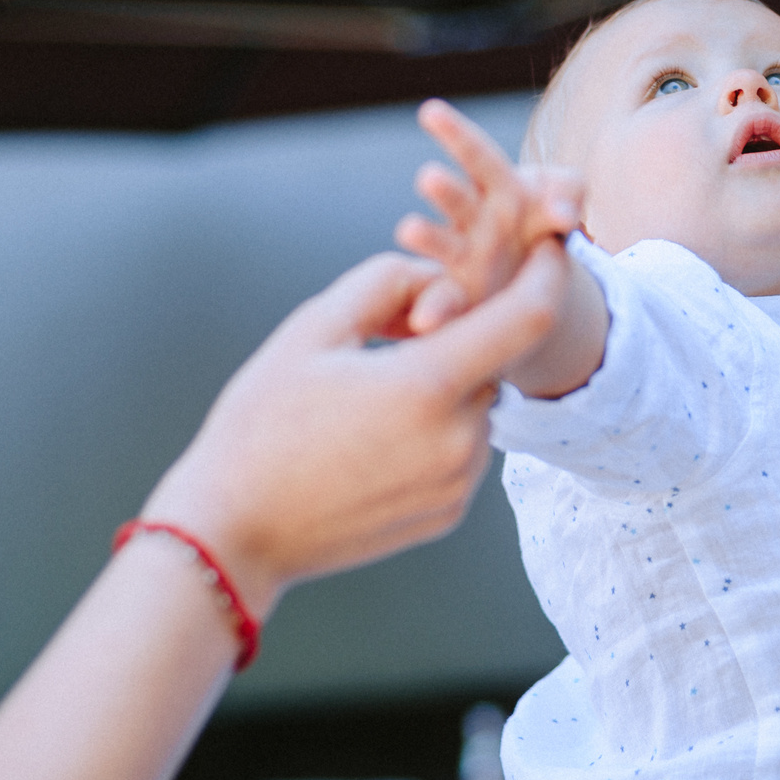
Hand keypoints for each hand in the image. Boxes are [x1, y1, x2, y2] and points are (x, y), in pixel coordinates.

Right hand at [136, 240, 567, 618]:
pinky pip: (462, 449)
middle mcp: (459, 440)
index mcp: (429, 386)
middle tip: (402, 328)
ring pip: (478, 404)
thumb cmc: (260, 425)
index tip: (546, 246)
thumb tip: (435, 277)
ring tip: (373, 389)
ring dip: (447, 382)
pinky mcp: (448, 514)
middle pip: (493, 359)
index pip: (528, 317)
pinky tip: (374, 435)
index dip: (546, 272)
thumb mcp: (313, 329)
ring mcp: (459, 484)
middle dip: (464, 332)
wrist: (233, 533)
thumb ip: (385, 282)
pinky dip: (437, 427)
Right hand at [397, 98, 583, 334]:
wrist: (530, 274)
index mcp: (498, 188)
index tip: (430, 111)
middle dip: (447, 189)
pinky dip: (435, 310)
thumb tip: (562, 214)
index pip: (478, 155)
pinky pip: (446, 302)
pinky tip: (424, 322)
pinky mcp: (460, 297)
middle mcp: (473, 219)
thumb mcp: (561, 199)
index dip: (456, 134)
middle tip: (430, 177)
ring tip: (410, 231)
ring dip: (429, 239)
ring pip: (444, 246)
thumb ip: (565, 194)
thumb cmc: (541, 222)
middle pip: (459, 199)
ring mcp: (462, 259)